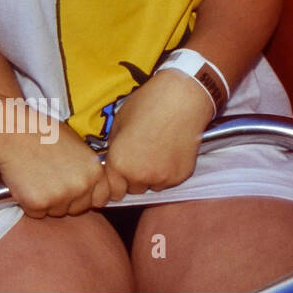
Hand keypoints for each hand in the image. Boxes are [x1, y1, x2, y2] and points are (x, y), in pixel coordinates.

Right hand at [0, 114, 109, 217]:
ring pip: (57, 211)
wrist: (13, 132)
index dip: (87, 196)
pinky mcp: (39, 203)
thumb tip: (90, 181)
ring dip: (47, 202)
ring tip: (35, 178)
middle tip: (49, 181)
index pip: (101, 198)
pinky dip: (29, 203)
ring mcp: (61, 196)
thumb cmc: (41, 132)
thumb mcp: (75, 143)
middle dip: (66, 200)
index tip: (77, 191)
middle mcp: (82, 185)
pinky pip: (37, 213)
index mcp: (94, 170)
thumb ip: (86, 166)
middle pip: (78, 208)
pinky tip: (24, 183)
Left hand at [104, 69, 211, 197]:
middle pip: (132, 189)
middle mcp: (140, 175)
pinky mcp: (181, 176)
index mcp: (119, 163)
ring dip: (149, 176)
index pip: (112, 190)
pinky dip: (166, 172)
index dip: (113, 183)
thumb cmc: (147, 106)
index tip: (116, 178)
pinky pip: (168, 181)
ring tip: (153, 152)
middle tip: (136, 157)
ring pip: (151, 186)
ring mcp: (162, 178)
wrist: (180, 102)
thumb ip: (114, 147)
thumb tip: (112, 158)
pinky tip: (167, 152)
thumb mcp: (118, 123)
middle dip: (131, 177)